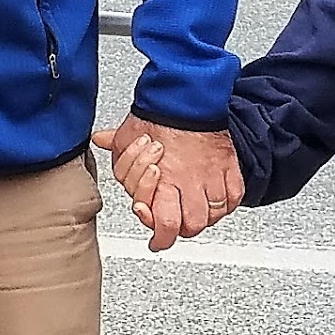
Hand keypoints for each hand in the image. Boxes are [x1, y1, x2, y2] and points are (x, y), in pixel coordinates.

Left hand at [92, 113, 243, 250]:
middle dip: (181, 227)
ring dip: (203, 216)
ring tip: (191, 208)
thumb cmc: (160, 113)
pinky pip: (234, 196)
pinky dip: (226, 201)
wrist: (189, 95)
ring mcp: (213, 177)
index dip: (161, 238)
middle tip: (173, 220)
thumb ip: (118, 147)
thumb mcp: (128, 133)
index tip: (157, 239)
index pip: (165, 225)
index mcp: (163, 181)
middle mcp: (190, 184)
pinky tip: (214, 197)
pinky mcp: (230, 167)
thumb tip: (100, 139)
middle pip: (191, 226)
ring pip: (213, 215)